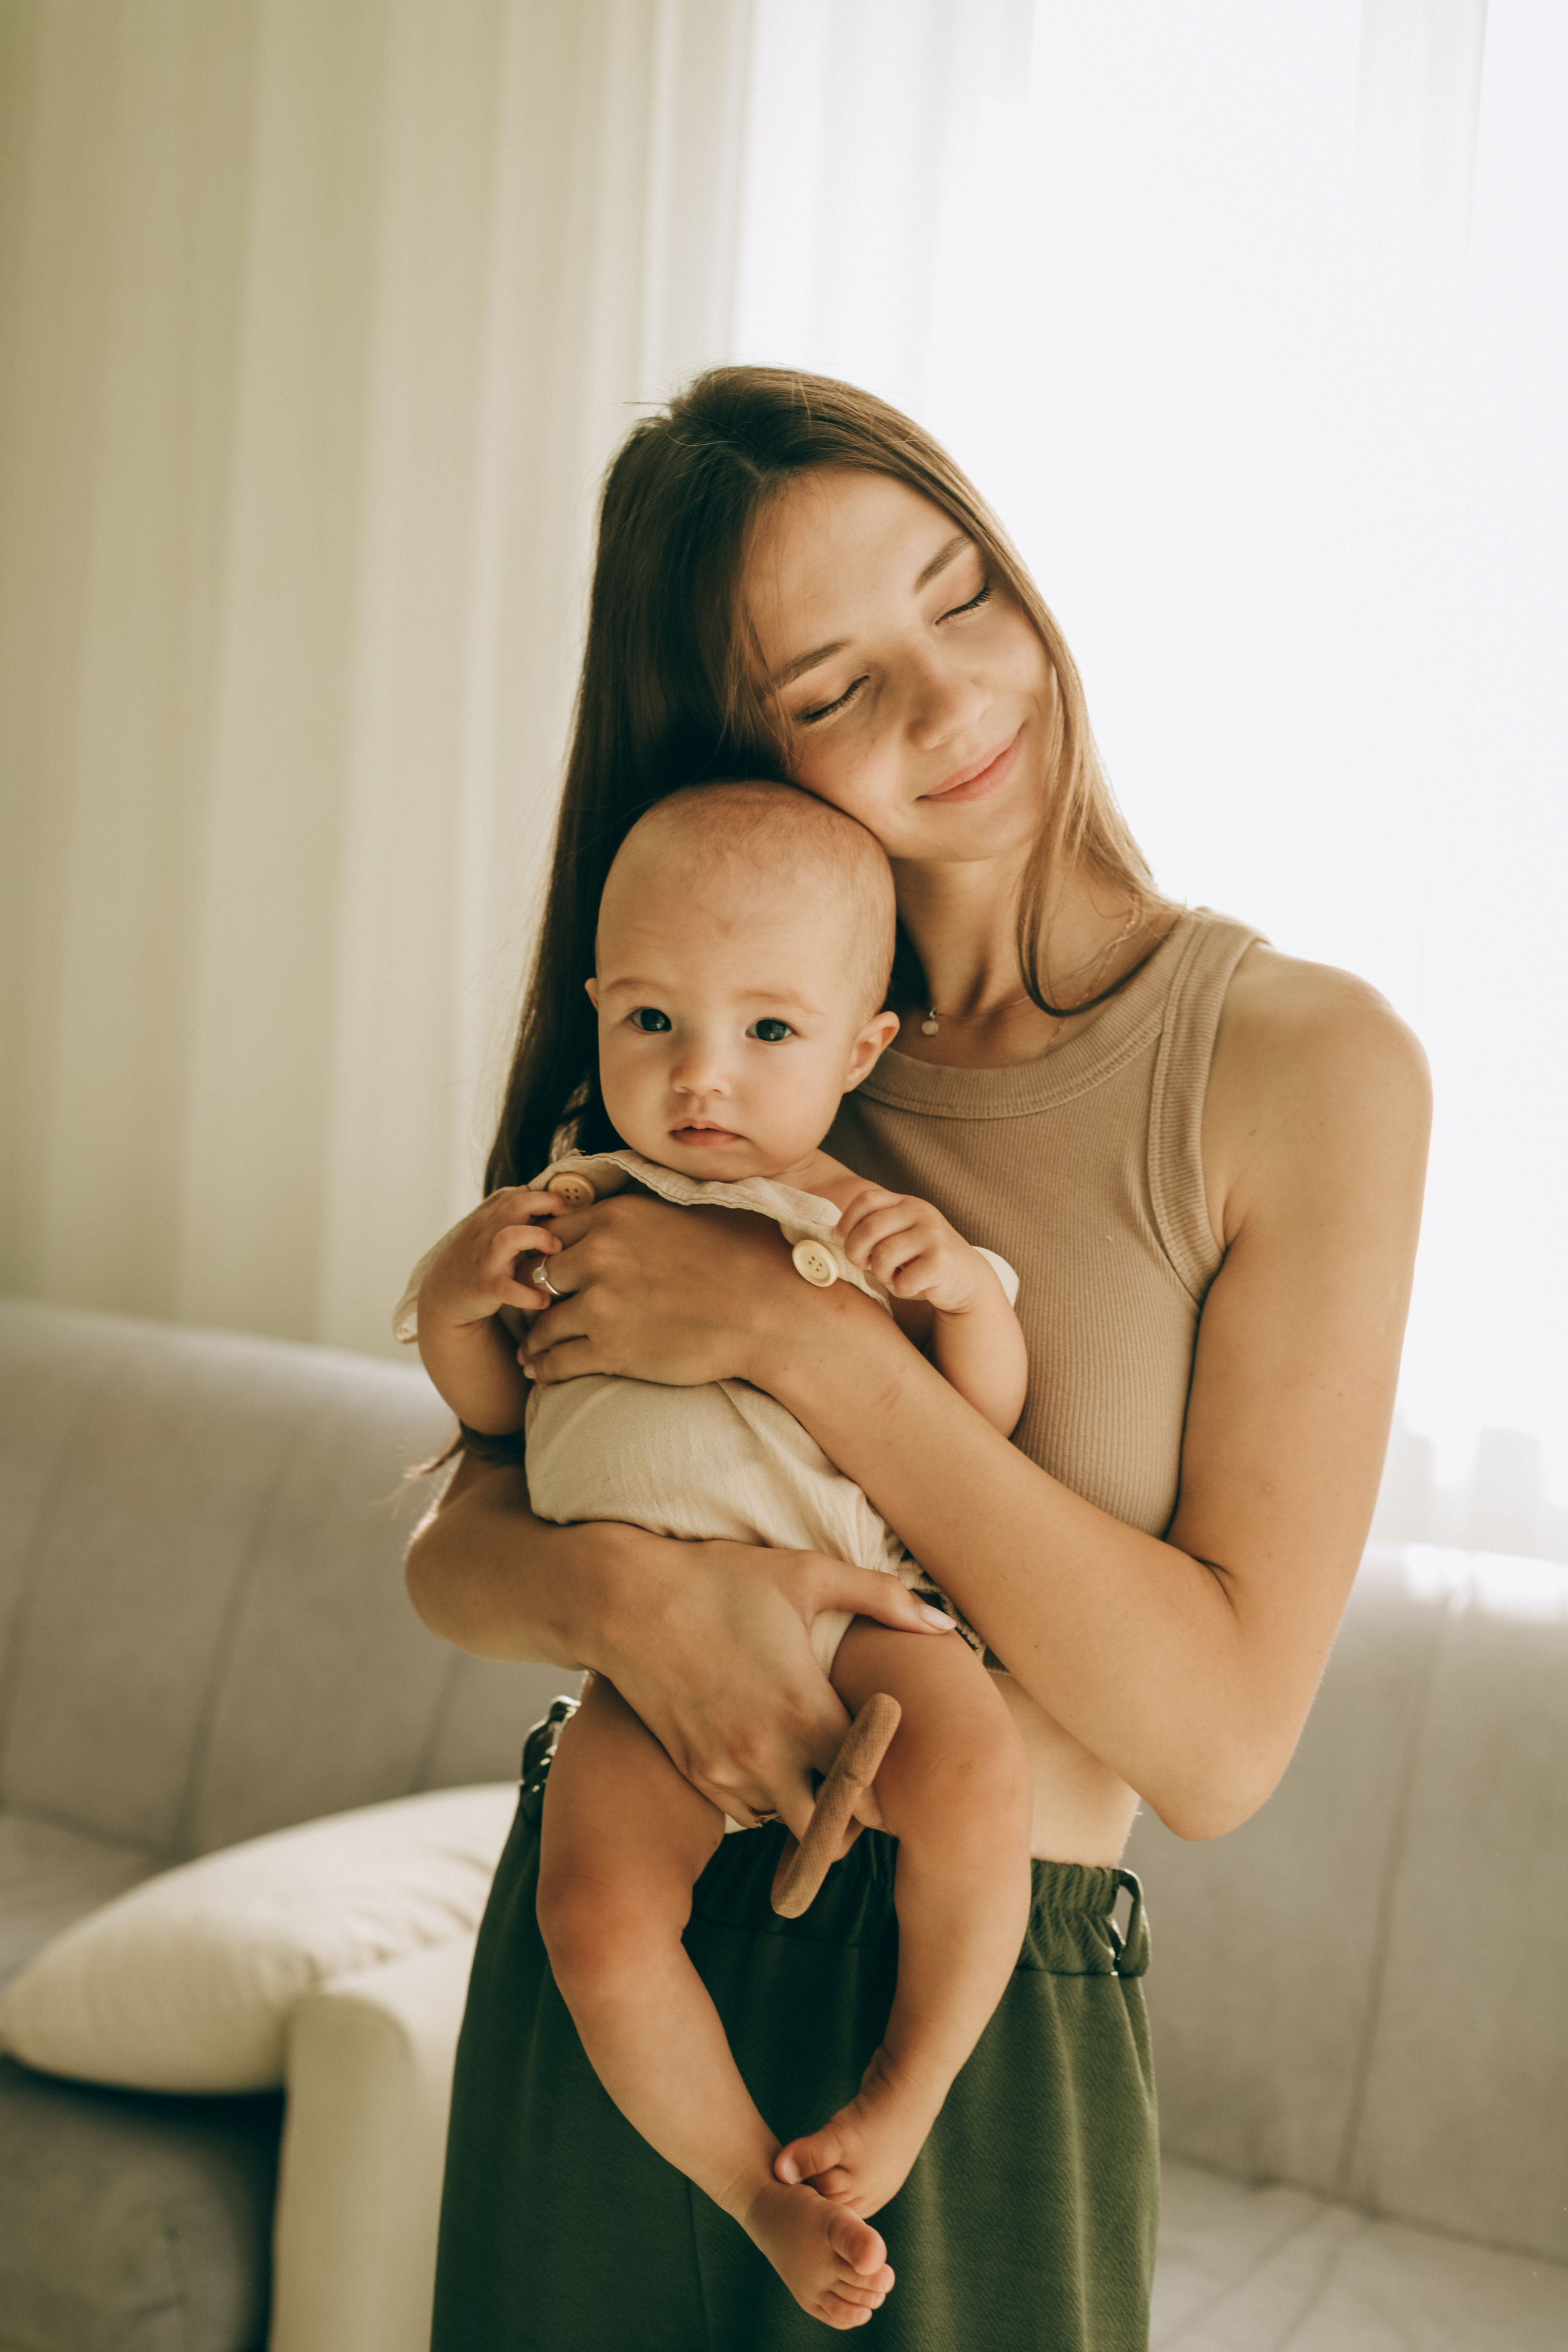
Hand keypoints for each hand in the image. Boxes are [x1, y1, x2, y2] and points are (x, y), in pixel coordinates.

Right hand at [418, 1188, 566, 1332]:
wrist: (443, 1296)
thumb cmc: (474, 1263)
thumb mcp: (488, 1234)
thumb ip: (513, 1221)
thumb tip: (550, 1209)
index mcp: (489, 1220)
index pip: (518, 1194)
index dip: (546, 1195)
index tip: (564, 1208)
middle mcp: (486, 1234)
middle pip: (518, 1204)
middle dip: (549, 1204)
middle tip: (567, 1219)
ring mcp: (486, 1260)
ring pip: (510, 1236)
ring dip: (539, 1239)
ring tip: (555, 1250)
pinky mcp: (487, 1288)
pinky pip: (511, 1290)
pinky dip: (531, 1296)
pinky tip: (544, 1300)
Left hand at [519, 1191, 829, 1388]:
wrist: (769, 1312)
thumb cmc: (745, 1257)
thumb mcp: (692, 1211)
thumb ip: (652, 1209)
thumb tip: (647, 1207)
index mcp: (617, 1216)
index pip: (555, 1230)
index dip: (549, 1251)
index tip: (550, 1267)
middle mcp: (599, 1255)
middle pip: (541, 1274)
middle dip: (536, 1293)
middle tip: (535, 1308)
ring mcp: (600, 1305)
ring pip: (542, 1321)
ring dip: (534, 1337)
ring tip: (529, 1350)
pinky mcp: (610, 1350)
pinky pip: (557, 1361)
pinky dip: (544, 1368)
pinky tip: (539, 1372)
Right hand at [582, 1529, 956, 1839]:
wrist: (625, 1600)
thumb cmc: (721, 1580)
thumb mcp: (806, 1574)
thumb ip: (883, 1597)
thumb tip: (945, 1623)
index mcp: (805, 1711)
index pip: (868, 1787)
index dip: (886, 1782)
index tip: (890, 1763)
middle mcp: (768, 1754)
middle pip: (830, 1827)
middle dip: (850, 1811)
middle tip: (859, 1782)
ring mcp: (727, 1769)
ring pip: (787, 1822)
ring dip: (807, 1805)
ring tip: (816, 1769)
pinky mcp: (695, 1772)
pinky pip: (746, 1813)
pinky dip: (766, 1801)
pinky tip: (773, 1762)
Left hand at [836, 1187, 992, 1314]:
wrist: (965, 1277)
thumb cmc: (920, 1257)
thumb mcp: (899, 1233)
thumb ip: (872, 1228)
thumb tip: (831, 1238)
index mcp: (906, 1202)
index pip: (866, 1200)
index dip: (846, 1223)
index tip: (843, 1242)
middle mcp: (921, 1212)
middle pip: (870, 1228)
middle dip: (856, 1252)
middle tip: (862, 1264)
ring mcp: (934, 1235)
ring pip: (884, 1256)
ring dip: (880, 1273)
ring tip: (891, 1275)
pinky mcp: (942, 1261)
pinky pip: (903, 1280)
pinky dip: (900, 1289)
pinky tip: (910, 1285)